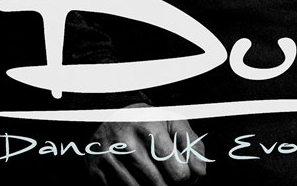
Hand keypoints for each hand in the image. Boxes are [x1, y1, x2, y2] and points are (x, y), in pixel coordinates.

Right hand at [86, 120, 204, 185]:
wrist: (105, 117)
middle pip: (159, 184)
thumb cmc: (147, 121)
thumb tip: (200, 172)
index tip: (187, 175)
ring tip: (159, 179)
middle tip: (174, 179)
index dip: (187, 178)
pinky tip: (139, 180)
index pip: (177, 170)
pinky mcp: (96, 173)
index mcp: (150, 128)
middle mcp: (127, 145)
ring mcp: (109, 160)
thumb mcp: (172, 122)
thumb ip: (191, 144)